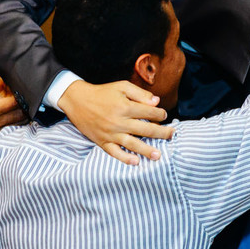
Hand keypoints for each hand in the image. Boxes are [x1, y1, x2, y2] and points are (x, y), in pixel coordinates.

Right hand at [0, 66, 25, 166]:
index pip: (14, 100)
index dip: (18, 89)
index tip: (17, 80)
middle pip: (19, 109)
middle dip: (21, 98)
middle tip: (18, 88)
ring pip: (15, 118)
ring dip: (18, 108)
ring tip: (17, 98)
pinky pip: (7, 123)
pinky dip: (10, 116)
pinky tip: (5, 113)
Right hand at [58, 80, 174, 165]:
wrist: (77, 100)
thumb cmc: (102, 92)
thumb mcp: (121, 86)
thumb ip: (140, 93)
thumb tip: (156, 101)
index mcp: (125, 107)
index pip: (149, 113)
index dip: (160, 113)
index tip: (164, 115)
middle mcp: (119, 122)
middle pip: (146, 130)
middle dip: (161, 133)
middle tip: (172, 134)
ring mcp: (111, 133)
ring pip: (133, 144)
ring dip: (147, 150)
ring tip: (158, 155)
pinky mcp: (102, 141)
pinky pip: (115, 152)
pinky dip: (124, 158)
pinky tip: (135, 162)